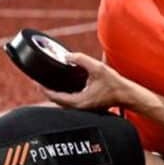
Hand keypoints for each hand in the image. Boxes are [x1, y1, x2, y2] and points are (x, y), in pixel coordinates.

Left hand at [41, 52, 156, 112]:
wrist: (127, 94)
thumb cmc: (114, 84)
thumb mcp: (97, 68)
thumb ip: (81, 60)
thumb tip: (67, 56)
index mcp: (78, 102)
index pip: (54, 97)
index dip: (43, 89)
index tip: (36, 82)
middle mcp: (79, 108)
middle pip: (56, 101)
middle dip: (47, 91)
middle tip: (38, 82)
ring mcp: (82, 108)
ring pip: (63, 103)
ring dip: (55, 94)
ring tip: (47, 84)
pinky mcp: (86, 106)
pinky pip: (70, 102)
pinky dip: (63, 95)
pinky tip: (62, 87)